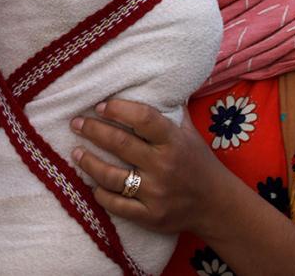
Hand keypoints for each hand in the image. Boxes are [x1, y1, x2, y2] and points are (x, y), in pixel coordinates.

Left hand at [70, 99, 230, 236]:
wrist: (218, 206)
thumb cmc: (198, 163)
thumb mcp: (190, 132)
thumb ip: (171, 109)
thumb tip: (155, 78)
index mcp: (174, 141)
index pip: (143, 118)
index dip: (118, 109)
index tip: (99, 106)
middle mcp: (164, 166)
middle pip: (119, 143)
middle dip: (92, 130)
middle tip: (76, 123)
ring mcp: (156, 193)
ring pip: (111, 176)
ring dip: (88, 162)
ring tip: (76, 153)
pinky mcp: (150, 216)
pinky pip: (116, 205)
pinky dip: (100, 194)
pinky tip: (92, 184)